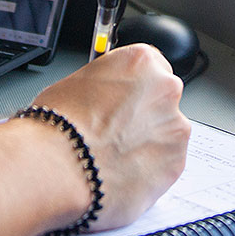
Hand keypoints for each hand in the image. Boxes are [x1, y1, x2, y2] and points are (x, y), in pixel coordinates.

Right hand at [28, 45, 189, 230]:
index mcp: (142, 62)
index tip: (124, 100)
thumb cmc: (60, 126)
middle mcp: (166, 89)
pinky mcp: (176, 163)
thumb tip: (105, 99)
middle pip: (162, 100)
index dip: (133, 87)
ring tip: (115, 157)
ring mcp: (174, 128)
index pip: (151, 67)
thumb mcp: (76, 83)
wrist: (59, 166)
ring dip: (148, 143)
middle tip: (116, 132)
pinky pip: (166, 164)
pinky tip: (123, 173)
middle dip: (143, 115)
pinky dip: (149, 170)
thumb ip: (105, 86)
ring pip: (166, 134)